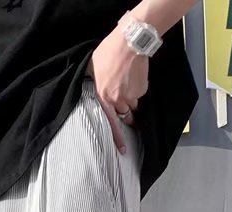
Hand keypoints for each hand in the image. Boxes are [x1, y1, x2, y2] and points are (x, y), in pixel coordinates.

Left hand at [86, 22, 148, 153]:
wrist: (129, 42)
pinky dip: (137, 89)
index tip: (123, 149)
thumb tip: (90, 89)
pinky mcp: (141, 90)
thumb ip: (92, 82)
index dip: (118, 138)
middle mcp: (118, 100)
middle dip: (124, 111)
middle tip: (124, 100)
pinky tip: (133, 77)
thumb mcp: (92, 68)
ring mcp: (131, 96)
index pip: (111, 122)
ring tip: (127, 83)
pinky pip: (139, 95)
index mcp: (104, 97)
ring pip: (132, 105)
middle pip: (123, 114)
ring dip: (130, 100)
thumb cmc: (109, 52)